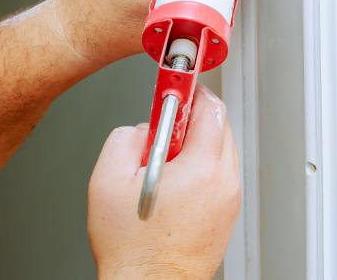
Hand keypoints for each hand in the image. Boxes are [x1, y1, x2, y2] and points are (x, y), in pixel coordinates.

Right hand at [88, 86, 240, 278]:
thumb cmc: (133, 248)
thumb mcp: (107, 181)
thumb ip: (125, 138)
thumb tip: (141, 127)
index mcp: (202, 168)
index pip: (210, 108)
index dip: (188, 92)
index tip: (174, 88)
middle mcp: (224, 182)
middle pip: (220, 126)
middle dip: (191, 118)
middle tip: (162, 128)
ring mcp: (229, 200)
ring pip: (222, 150)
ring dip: (196, 143)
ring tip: (164, 162)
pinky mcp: (227, 214)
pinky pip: (220, 174)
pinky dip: (201, 167)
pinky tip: (173, 183)